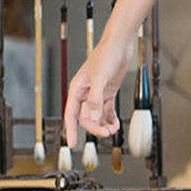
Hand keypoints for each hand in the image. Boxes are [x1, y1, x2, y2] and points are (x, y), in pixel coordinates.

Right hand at [64, 33, 134, 148]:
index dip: (71, 130)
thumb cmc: (106, 57)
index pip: (71, 114)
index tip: (72, 144)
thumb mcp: (100, 79)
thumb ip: (95, 98)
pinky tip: (116, 124)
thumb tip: (93, 116)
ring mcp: (97, 93)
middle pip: (86, 118)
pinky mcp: (108, 92)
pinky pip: (107, 110)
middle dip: (95, 127)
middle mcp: (85, 93)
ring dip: (104, 125)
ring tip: (113, 129)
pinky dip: (111, 119)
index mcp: (77, 89)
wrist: (120, 46)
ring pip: (97, 116)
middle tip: (107, 133)